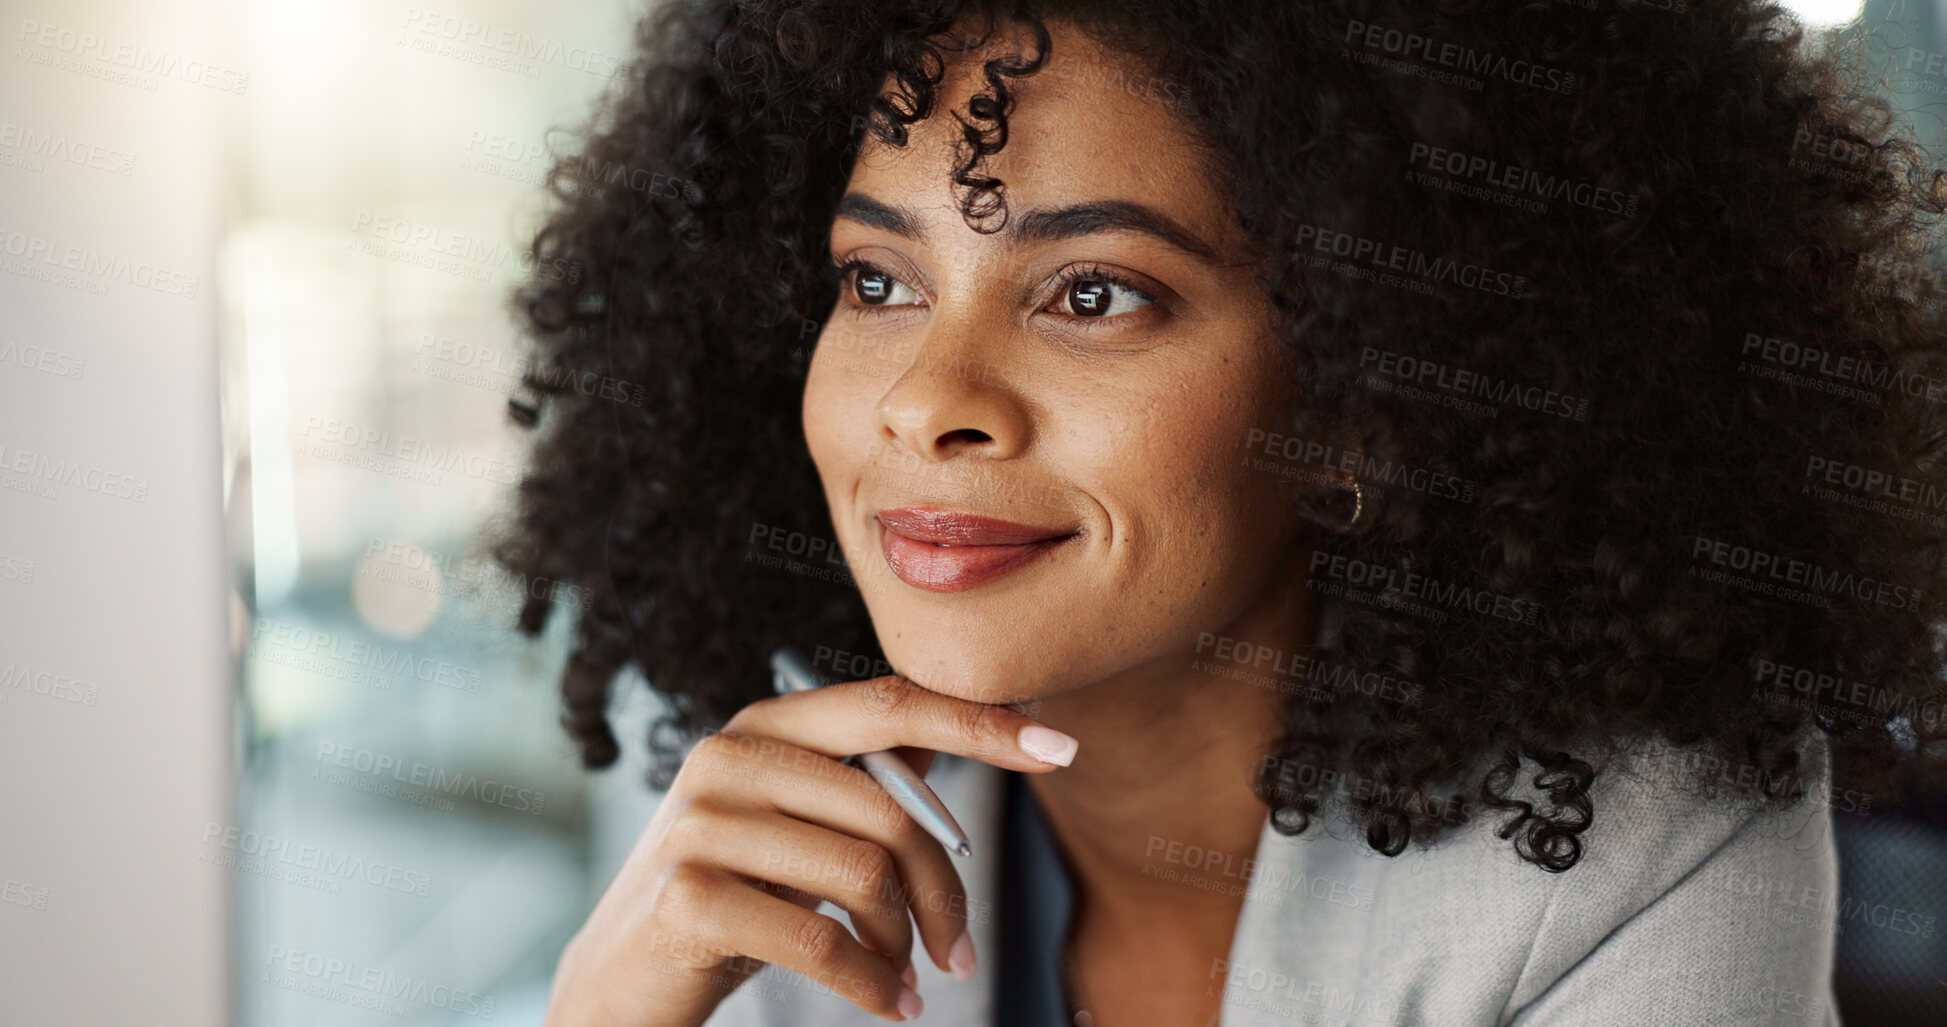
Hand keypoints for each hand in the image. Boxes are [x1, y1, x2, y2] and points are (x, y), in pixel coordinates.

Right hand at [542, 673, 1080, 1025]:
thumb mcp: (794, 827)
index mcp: (762, 724)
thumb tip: (970, 740)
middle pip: (892, 807)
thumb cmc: (730, 900)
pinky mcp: (689, 898)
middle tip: (963, 953)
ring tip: (911, 978)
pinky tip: (889, 1002)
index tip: (1062, 748)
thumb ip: (862, 782)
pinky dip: (874, 983)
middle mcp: (727, 755)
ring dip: (907, 943)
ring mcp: (701, 825)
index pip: (890, 703)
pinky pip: (824, 939)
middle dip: (947, 889)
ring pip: (866, 874)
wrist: (620, 983)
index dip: (980, 722)